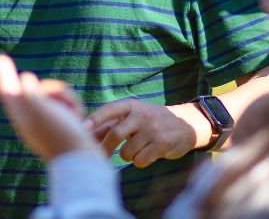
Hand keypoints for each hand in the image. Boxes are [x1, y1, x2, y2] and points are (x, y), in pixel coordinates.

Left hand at [0, 54, 102, 160]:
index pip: (8, 92)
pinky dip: (73, 106)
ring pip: (53, 95)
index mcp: (22, 118)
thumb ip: (28, 93)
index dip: (4, 74)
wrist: (83, 160)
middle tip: (64, 96)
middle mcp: (32, 120)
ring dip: (65, 97)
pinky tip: (80, 116)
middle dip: (50, 89)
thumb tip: (25, 78)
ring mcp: (48, 122)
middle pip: (35, 90)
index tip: (0, 57)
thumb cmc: (61, 135)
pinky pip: (65, 105)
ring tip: (74, 111)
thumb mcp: (41, 111)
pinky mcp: (63, 124)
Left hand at [84, 99, 203, 167]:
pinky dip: (139, 162)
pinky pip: (140, 161)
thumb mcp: (133, 117)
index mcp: (131, 106)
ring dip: (127, 156)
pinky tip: (147, 155)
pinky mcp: (162, 144)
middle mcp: (141, 115)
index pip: (110, 110)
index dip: (95, 119)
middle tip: (104, 155)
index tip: (82, 128)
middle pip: (115, 134)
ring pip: (126, 152)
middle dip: (107, 148)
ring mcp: (152, 129)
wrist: (185, 124)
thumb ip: (111, 125)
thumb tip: (85, 135)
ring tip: (136, 150)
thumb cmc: (150, 122)